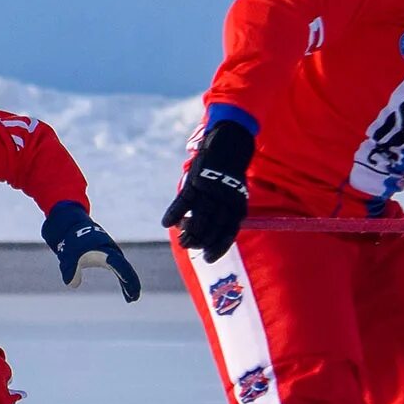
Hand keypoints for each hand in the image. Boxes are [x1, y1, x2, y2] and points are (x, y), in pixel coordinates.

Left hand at [42, 202, 140, 301]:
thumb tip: (73, 284)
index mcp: (105, 251)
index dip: (126, 276)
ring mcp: (113, 255)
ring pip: (125, 271)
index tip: (130, 287)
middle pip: (126, 269)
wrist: (73, 227)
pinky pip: (121, 271)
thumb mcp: (69, 257)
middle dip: (131, 283)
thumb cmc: (73, 242)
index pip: (120, 265)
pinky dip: (124, 282)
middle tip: (134, 297)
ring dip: (129, 284)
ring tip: (132, 299)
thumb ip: (70, 271)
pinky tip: (127, 294)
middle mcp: (112, 253)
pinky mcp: (110, 258)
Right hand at [161, 121, 253, 262]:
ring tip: (181, 240)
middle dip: (199, 243)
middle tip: (189, 246)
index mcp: (237, 207)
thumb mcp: (235, 194)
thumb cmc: (230, 174)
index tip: (207, 258)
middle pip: (211, 231)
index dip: (217, 248)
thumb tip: (213, 234)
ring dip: (187, 234)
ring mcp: (210, 193)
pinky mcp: (196, 182)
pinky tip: (166, 223)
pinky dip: (173, 214)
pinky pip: (182, 203)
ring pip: (197, 221)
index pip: (227, 234)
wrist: (229, 145)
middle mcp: (225, 203)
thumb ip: (226, 213)